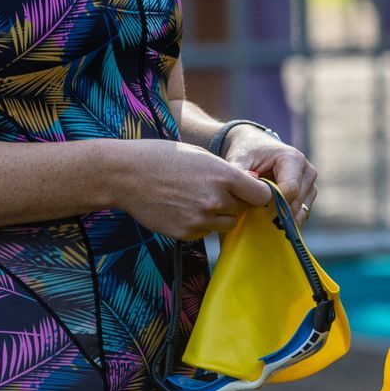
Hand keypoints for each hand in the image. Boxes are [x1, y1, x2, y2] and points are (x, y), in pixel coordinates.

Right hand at [116, 139, 270, 238]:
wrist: (127, 175)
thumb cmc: (165, 158)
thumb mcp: (203, 156)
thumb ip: (229, 173)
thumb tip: (254, 185)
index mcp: (223, 176)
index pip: (262, 195)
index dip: (259, 193)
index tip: (253, 191)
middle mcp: (215, 200)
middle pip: (244, 210)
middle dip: (238, 202)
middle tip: (220, 192)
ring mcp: (200, 220)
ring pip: (228, 224)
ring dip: (222, 215)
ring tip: (200, 199)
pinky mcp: (186, 234)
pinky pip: (206, 232)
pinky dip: (202, 224)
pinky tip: (185, 208)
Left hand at [218, 123, 318, 223]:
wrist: (257, 146)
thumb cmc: (248, 152)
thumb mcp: (238, 159)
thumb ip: (238, 174)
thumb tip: (241, 191)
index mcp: (293, 159)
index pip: (291, 190)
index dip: (274, 204)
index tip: (255, 210)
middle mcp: (307, 171)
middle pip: (296, 203)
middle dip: (275, 213)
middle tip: (254, 217)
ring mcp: (310, 184)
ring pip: (300, 212)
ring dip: (282, 218)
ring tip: (262, 216)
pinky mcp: (309, 195)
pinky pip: (301, 215)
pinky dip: (286, 219)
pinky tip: (270, 217)